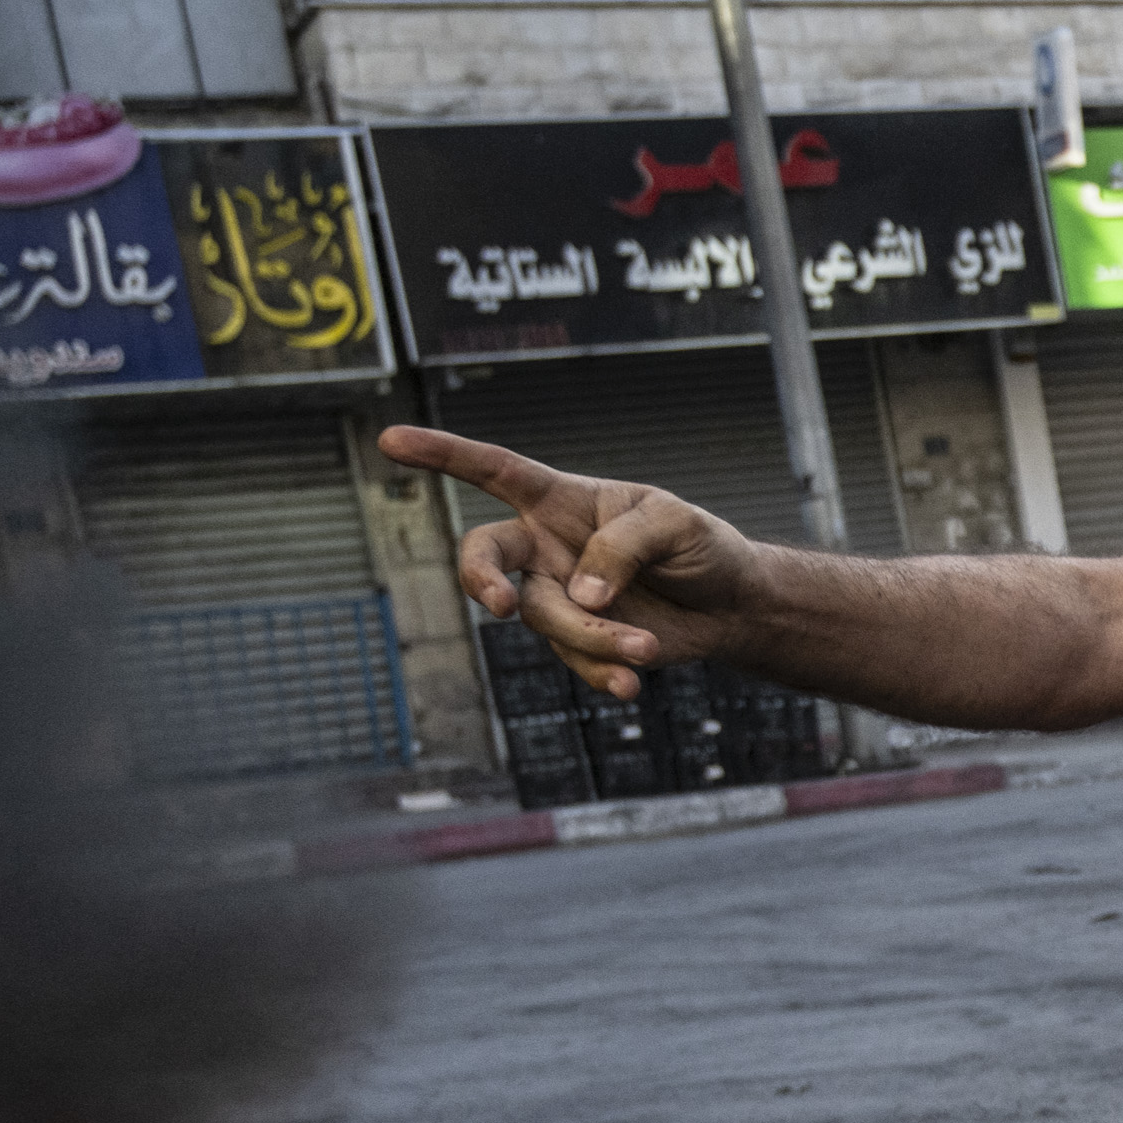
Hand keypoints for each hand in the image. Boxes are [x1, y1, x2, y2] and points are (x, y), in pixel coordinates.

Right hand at [382, 424, 761, 697]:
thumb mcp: (675, 523)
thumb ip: (622, 546)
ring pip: (542, 617)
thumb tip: (579, 593)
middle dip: (479, 579)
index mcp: (562, 499)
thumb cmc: (700, 546)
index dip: (442, 453)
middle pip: (483, 554)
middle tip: (501, 604)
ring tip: (645, 647)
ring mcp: (558, 595)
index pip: (494, 470)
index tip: (391, 438)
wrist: (731, 605)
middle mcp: (546, 546)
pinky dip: (599, 671)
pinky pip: (571, 658)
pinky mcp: (579, 640)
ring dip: (591, 635)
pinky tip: (629, 683)